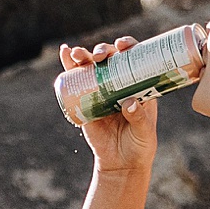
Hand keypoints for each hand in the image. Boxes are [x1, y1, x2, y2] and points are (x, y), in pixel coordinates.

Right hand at [59, 39, 158, 177]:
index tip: (122, 45)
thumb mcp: (144, 132)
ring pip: (91, 65)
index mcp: (138, 84)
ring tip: (77, 54)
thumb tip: (128, 102)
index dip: (128, 46)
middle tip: (100, 56)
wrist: (120, 164)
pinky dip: (69, 65)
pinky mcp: (84, 100)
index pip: (134, 58)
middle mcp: (119, 82)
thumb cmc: (139, 145)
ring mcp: (100, 89)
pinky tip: (65, 52)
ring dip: (83, 54)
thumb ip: (139, 118)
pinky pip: (76, 80)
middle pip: (110, 57)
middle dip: (103, 50)